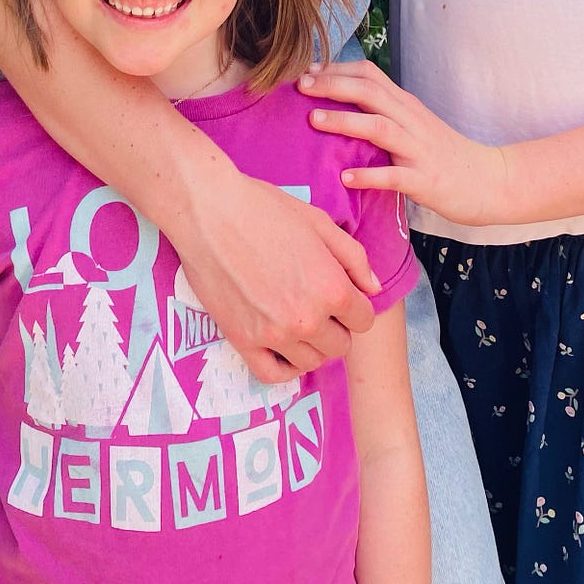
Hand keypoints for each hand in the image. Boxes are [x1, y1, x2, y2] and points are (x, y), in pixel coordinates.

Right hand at [175, 170, 378, 381]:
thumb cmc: (265, 208)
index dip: (355, 306)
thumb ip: (353, 257)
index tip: (341, 295)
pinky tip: (283, 346)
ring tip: (297, 318)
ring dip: (311, 344)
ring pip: (311, 361)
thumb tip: (373, 288)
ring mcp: (274, 334)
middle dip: (335, 326)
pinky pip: (274, 375)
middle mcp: (307, 319)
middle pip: (340, 346)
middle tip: (317, 303)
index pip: (364, 320)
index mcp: (331, 288)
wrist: (210, 212)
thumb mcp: (319, 222)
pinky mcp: (243, 341)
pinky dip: (284, 367)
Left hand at [299, 60, 505, 225]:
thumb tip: (345, 101)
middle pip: (369, 92)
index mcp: (406, 105)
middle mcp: (411, 120)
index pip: (370, 75)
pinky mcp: (425, 180)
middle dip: (332, 86)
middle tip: (300, 85)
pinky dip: (368, 175)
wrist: (490, 180)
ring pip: (379, 127)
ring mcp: (419, 150)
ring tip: (314, 120)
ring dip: (345, 121)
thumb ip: (385, 111)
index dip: (337, 69)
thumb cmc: (444, 153)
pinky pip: (394, 176)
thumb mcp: (414, 124)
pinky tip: (345, 177)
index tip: (307, 69)